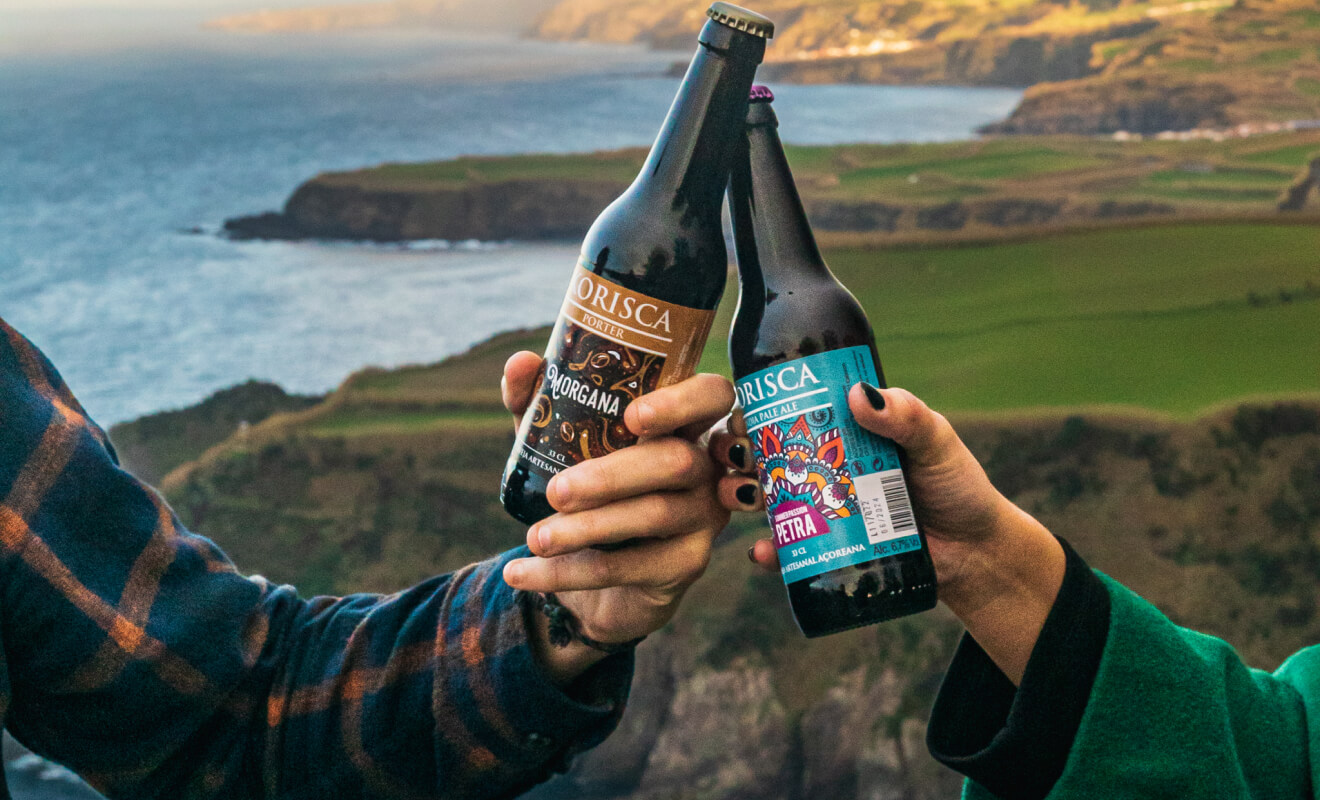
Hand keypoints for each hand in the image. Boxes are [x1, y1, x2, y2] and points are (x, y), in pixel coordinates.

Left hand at [500, 352, 732, 682]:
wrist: (596, 574)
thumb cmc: (585, 489)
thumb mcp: (558, 442)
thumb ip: (540, 401)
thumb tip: (523, 362)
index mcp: (683, 423)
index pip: (712, 396)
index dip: (682, 402)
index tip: (633, 416)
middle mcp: (706, 465)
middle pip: (678, 461)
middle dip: (612, 475)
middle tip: (557, 491)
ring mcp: (704, 515)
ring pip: (654, 514)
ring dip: (587, 527)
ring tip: (535, 538)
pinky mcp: (688, 563)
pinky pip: (630, 565)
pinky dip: (569, 571)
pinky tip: (521, 572)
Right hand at [712, 383, 1063, 682]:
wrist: (974, 552)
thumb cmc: (957, 487)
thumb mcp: (935, 442)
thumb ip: (906, 416)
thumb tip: (858, 394)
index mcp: (842, 431)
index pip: (788, 411)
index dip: (758, 410)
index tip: (745, 413)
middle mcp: (821, 466)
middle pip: (763, 452)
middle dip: (738, 453)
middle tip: (741, 458)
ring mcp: (820, 508)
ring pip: (764, 497)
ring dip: (741, 495)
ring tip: (748, 499)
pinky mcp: (825, 548)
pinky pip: (786, 548)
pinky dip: (769, 551)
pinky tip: (764, 551)